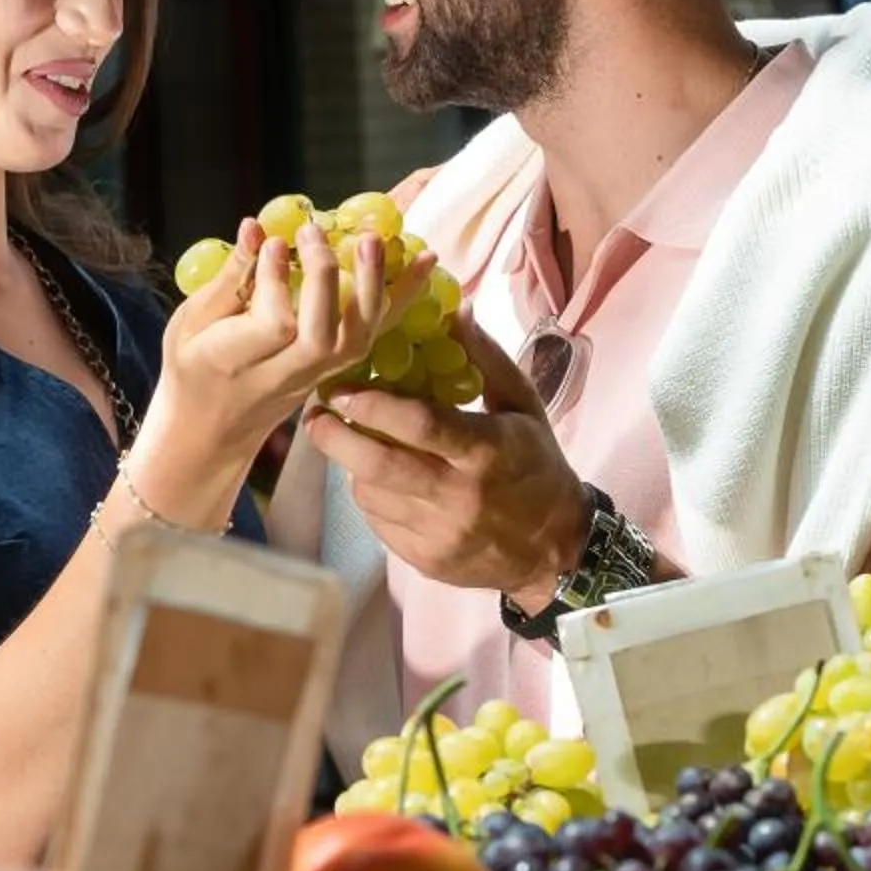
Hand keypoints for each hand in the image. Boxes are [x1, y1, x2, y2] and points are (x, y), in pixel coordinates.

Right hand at [156, 219, 390, 462]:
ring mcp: (318, 376)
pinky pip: (377, 333)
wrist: (212, 428)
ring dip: (370, 284)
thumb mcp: (190, 323)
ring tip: (371, 237)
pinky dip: (404, 296)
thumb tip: (256, 228)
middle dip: (324, 277)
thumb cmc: (194, 365)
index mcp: (235, 363)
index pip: (272, 326)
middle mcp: (286, 376)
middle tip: (313, 230)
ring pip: (357, 339)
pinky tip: (424, 258)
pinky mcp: (339, 367)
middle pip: (320, 334)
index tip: (277, 241)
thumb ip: (227, 280)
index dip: (278, 281)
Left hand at [303, 314, 587, 607]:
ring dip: (352, 465)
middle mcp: (460, 496)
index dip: (373, 404)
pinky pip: (378, 523)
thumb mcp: (523, 407)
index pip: (420, 424)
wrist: (555, 550)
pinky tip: (380, 481)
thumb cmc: (538, 465)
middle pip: (380, 465)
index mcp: (488, 451)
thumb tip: (454, 310)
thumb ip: (487, 359)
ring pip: (371, 495)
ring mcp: (441, 534)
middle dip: (336, 438)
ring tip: (351, 443)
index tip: (341, 386)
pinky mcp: (426, 560)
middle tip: (315, 416)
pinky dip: (370, 497)